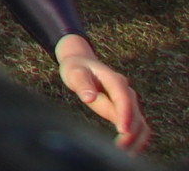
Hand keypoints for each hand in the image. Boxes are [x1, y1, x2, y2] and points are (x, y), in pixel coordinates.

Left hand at [53, 35, 149, 150]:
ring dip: (136, 138)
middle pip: (135, 114)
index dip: (125, 115)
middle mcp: (126, 91)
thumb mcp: (75, 73)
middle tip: (119, 149)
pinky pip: (137, 125)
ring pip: (140, 122)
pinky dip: (136, 137)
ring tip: (126, 153)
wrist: (83, 63)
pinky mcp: (127, 109)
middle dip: (130, 132)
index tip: (122, 130)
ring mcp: (129, 101)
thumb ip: (82, 84)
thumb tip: (89, 97)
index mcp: (115, 80)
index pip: (124, 99)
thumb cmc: (77, 69)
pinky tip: (130, 149)